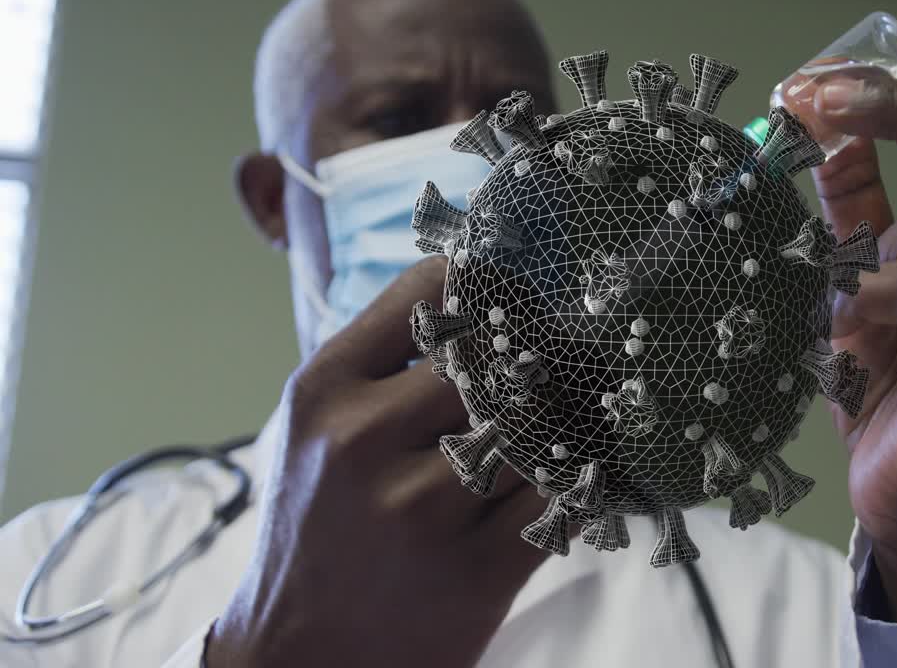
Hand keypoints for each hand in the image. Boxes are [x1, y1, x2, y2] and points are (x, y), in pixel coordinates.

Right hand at [206, 257, 549, 667]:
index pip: (436, 290)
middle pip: (500, 355)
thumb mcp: (316, 428)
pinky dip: (579, 481)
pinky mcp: (478, 570)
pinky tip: (569, 477)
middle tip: (572, 355)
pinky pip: (563, 496)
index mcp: (325, 390)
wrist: (298, 659)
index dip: (497, 284)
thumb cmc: (318, 528)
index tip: (524, 298)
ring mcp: (422, 509)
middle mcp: (365, 441)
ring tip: (570, 420)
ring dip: (568, 420)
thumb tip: (483, 292)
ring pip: (541, 424)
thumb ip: (385, 363)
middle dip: (543, 355)